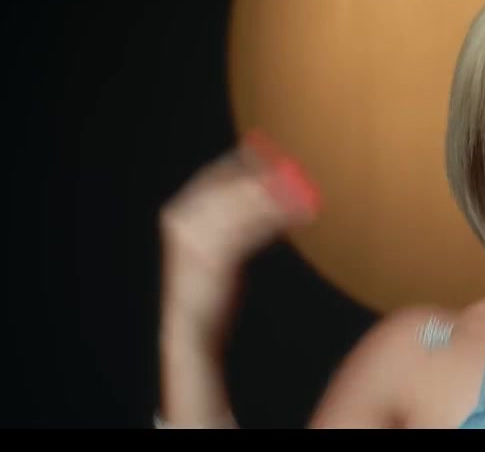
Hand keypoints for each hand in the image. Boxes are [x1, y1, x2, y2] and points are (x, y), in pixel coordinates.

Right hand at [159, 129, 319, 347]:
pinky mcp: (210, 257)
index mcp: (181, 212)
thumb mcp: (224, 247)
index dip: (245, 164)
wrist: (191, 327)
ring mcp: (194, 239)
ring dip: (275, 201)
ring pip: (242, 208)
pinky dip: (273, 222)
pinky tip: (295, 218)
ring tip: (303, 200)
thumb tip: (282, 190)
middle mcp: (183, 220)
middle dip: (264, 180)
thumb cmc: (210, 286)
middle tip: (295, 174)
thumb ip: (244, 217)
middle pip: (230, 188)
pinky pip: (248, 231)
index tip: (274, 157)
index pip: (215, 176)